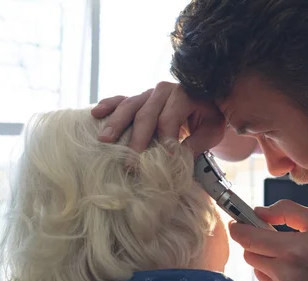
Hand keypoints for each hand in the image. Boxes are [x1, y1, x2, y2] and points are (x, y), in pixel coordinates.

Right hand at [91, 82, 225, 153]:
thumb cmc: (208, 119)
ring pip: (130, 106)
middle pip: (146, 114)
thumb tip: (178, 159)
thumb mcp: (211, 131)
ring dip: (116, 123)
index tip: (164, 160)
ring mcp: (148, 93)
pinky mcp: (138, 98)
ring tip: (105, 140)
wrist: (204, 104)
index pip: (169, 118)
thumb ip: (197, 144)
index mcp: (184, 94)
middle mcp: (163, 90)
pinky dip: (108, 105)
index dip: (165, 140)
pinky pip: (121, 99)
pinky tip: (96, 113)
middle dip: (137, 139)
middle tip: (130, 162)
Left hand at [229, 199, 307, 280]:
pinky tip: (291, 268)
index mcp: (293, 250)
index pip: (248, 238)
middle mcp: (285, 273)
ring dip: (262, 257)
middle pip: (248, 253)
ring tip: (286, 253)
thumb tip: (259, 212)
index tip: (237, 221)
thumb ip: (285, 210)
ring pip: (256, 267)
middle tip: (269, 234)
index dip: (238, 227)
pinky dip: (271, 271)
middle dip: (253, 241)